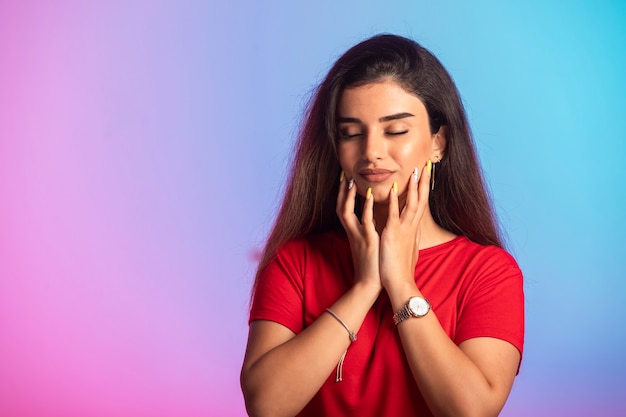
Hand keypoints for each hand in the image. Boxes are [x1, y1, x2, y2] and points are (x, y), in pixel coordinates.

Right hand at [336, 174, 381, 291]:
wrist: (371, 284)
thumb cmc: (372, 265)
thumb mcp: (367, 244)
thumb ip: (367, 231)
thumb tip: (371, 220)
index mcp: (353, 232)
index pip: (344, 209)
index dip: (343, 194)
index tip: (345, 179)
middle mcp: (352, 232)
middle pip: (340, 206)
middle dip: (341, 191)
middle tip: (343, 174)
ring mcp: (359, 235)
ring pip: (346, 211)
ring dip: (348, 195)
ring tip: (351, 179)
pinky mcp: (368, 240)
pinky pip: (365, 221)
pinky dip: (366, 207)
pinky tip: (369, 194)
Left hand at [379, 165, 430, 290]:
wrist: (400, 284)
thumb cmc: (402, 269)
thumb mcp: (409, 250)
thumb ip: (411, 238)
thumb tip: (415, 231)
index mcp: (413, 230)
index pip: (421, 205)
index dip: (423, 190)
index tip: (425, 176)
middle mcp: (411, 228)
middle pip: (421, 200)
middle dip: (423, 183)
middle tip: (426, 166)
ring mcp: (404, 231)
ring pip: (412, 204)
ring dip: (414, 187)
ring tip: (416, 171)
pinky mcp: (393, 235)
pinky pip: (394, 215)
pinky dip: (396, 201)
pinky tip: (395, 189)